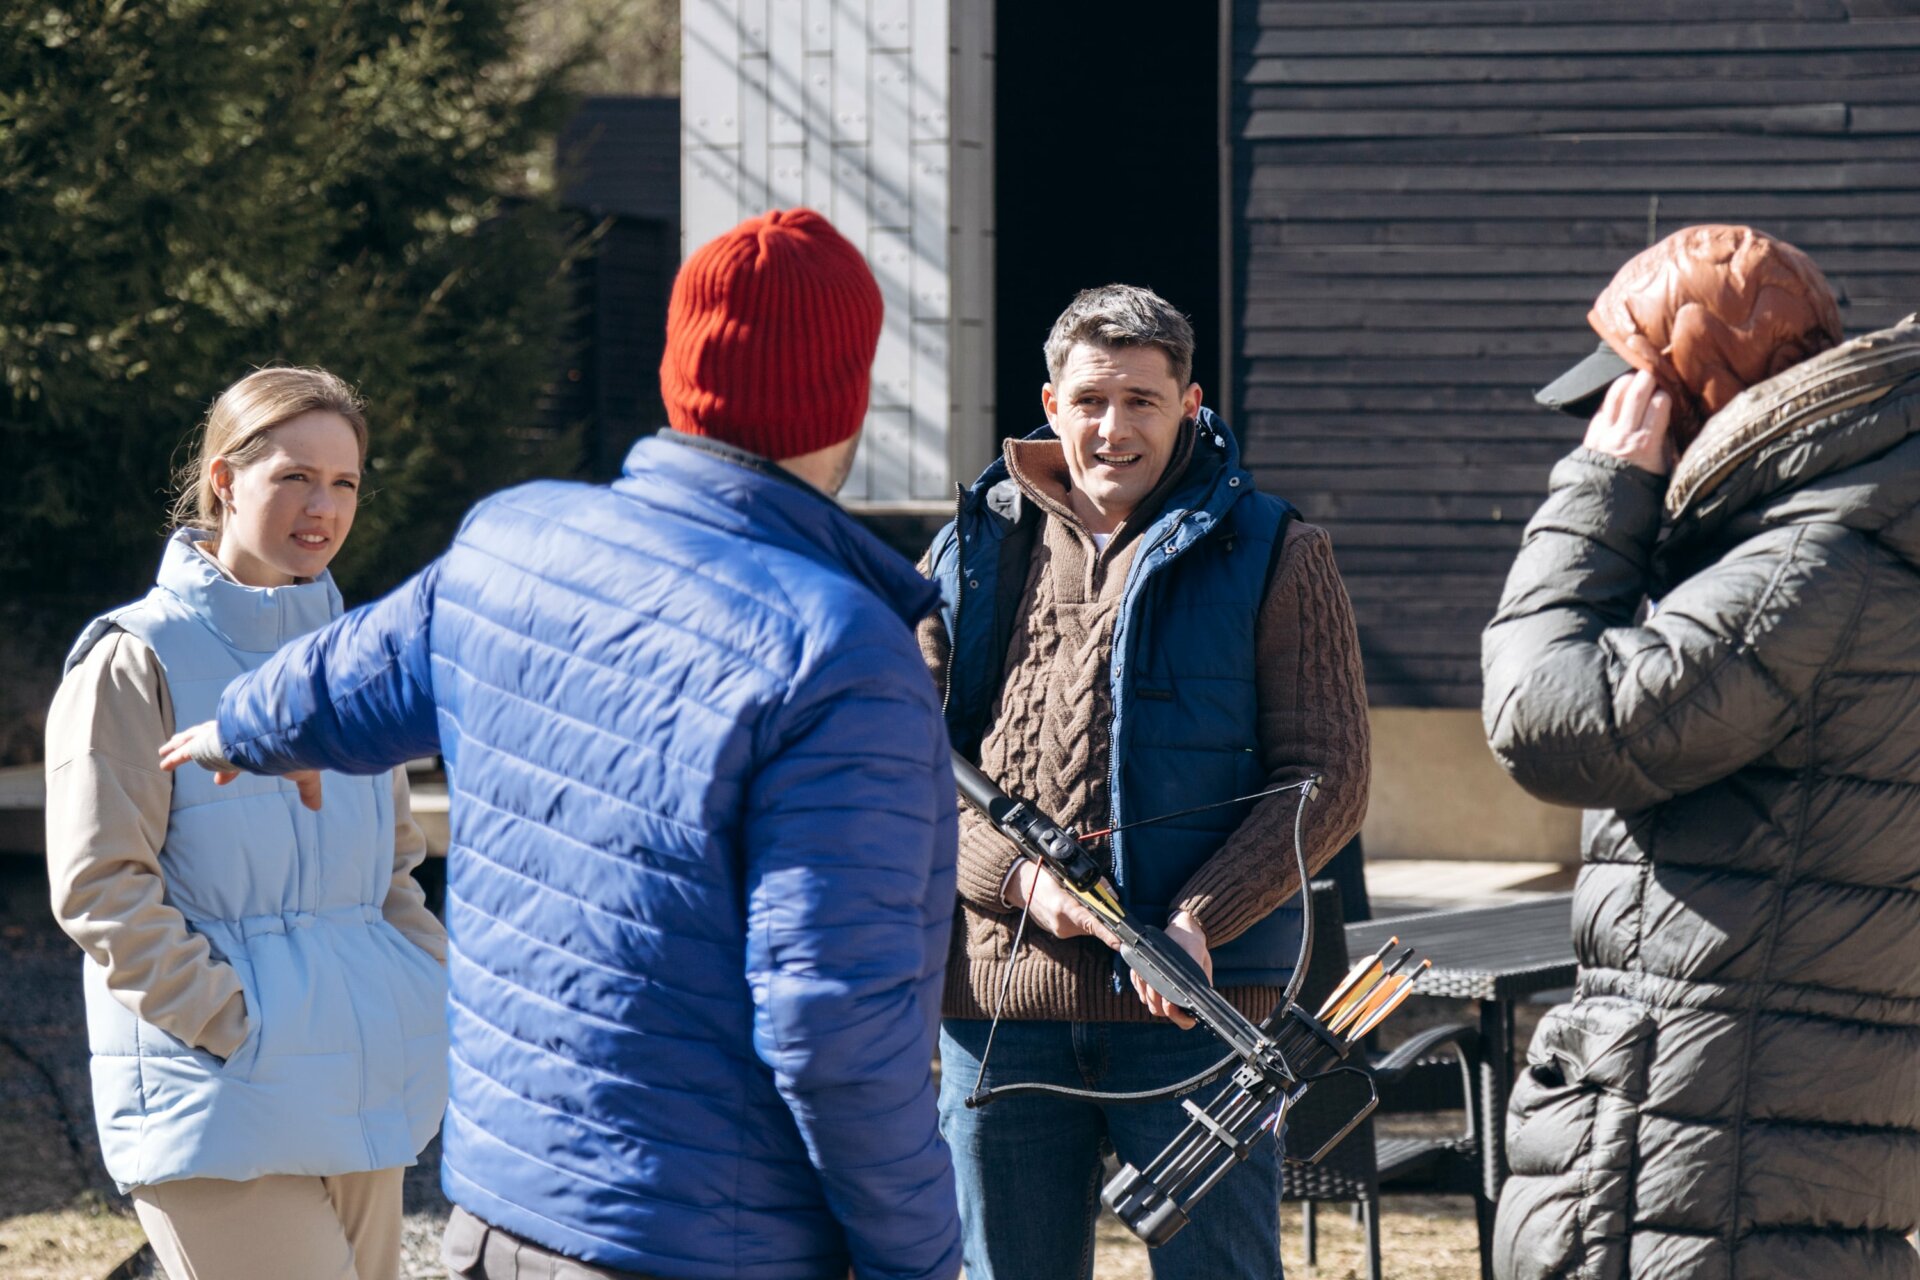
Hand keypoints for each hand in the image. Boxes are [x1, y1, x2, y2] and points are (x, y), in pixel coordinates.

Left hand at [158, 720, 323, 810]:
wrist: (278, 735)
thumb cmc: (291, 750)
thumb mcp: (303, 774)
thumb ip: (308, 790)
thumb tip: (317, 807)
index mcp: (255, 743)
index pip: (236, 755)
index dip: (228, 770)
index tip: (220, 780)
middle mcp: (233, 737)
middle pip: (210, 741)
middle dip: (200, 751)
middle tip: (191, 761)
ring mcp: (217, 739)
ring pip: (192, 740)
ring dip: (179, 746)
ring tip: (165, 751)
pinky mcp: (205, 744)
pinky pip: (184, 752)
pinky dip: (174, 758)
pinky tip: (163, 764)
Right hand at [1004, 860, 1120, 948]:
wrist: (1019, 885)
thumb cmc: (1042, 875)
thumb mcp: (1067, 874)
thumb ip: (1092, 885)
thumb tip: (1112, 898)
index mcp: (1061, 906)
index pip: (1089, 921)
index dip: (1106, 933)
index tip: (1119, 943)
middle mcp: (1060, 923)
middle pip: (1092, 926)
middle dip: (1104, 919)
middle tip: (1113, 910)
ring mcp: (1059, 930)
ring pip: (1087, 928)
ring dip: (1093, 918)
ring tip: (1087, 901)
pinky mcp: (1059, 933)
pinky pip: (1079, 928)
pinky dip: (1084, 920)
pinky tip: (1079, 908)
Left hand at [1132, 911, 1211, 1029]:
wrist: (1183, 932)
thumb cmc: (1193, 943)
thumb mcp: (1196, 952)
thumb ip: (1194, 968)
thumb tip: (1189, 983)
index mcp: (1192, 996)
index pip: (1185, 1021)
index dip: (1178, 1016)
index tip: (1170, 1002)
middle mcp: (1176, 998)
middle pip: (1161, 1011)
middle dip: (1156, 999)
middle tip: (1152, 983)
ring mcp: (1161, 992)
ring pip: (1148, 1001)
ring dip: (1144, 990)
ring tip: (1144, 973)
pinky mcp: (1149, 983)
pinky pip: (1139, 989)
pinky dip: (1137, 981)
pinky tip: (1138, 969)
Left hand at [1583, 369, 1674, 475]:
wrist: (1608, 502)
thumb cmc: (1645, 484)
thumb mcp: (1666, 466)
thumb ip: (1669, 439)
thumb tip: (1678, 412)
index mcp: (1645, 444)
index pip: (1660, 403)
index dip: (1667, 394)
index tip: (1670, 394)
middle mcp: (1622, 436)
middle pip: (1636, 392)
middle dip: (1649, 376)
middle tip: (1656, 372)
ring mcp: (1603, 433)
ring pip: (1615, 393)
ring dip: (1628, 380)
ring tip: (1639, 377)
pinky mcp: (1591, 433)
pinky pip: (1603, 405)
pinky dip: (1614, 396)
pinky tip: (1624, 394)